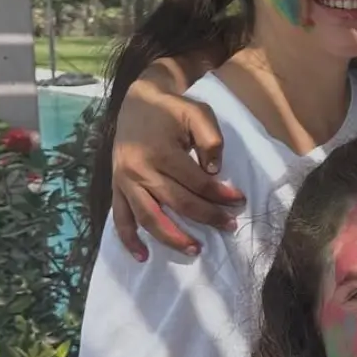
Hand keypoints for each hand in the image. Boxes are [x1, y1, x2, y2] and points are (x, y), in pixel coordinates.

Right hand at [112, 75, 243, 260]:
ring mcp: (124, 181)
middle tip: (229, 226)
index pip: (197, 183)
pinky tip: (143, 255)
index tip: (239, 201)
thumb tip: (214, 172)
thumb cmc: (173, 109)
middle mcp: (140, 171)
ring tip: (194, 249)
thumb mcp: (199, 113)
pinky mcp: (116, 187)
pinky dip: (129, 239)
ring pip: (149, 217)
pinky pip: (120, 218)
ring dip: (172, 237)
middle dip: (207, 217)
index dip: (221, 194)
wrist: (138, 101)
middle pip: (177, 203)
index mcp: (161, 153)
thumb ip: (211, 140)